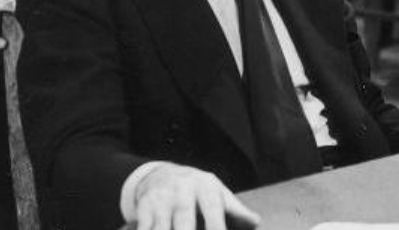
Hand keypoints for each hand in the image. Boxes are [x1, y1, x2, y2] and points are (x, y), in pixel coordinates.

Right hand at [132, 163, 257, 229]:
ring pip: (161, 227)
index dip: (216, 228)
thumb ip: (235, 210)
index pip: (212, 210)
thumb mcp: (217, 193)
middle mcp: (182, 190)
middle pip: (184, 219)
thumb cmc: (197, 191)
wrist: (159, 174)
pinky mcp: (143, 208)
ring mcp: (161, 199)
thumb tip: (256, 222)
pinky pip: (144, 228)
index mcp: (205, 186)